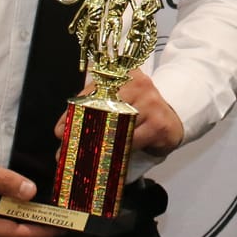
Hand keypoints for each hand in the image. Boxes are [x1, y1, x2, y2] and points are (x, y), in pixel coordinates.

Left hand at [56, 68, 182, 154]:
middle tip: (66, 152)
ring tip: (85, 161)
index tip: (59, 132)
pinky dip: (119, 153)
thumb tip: (63, 133)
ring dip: (98, 148)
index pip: (92, 93)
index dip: (72, 114)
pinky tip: (113, 160)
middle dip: (82, 134)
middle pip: (101, 111)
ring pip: (115, 130)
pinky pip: (131, 143)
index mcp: (125, 75)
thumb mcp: (121, 101)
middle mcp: (138, 84)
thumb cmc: (143, 110)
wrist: (177, 114)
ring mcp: (151, 103)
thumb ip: (96, 109)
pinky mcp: (158, 124)